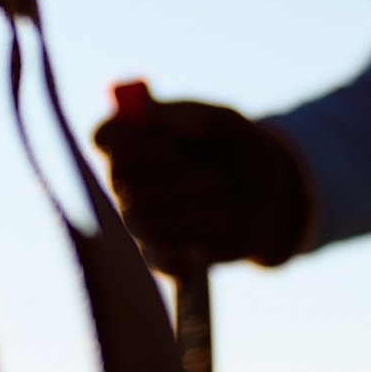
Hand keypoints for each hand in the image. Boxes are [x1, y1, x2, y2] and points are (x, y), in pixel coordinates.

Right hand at [92, 85, 309, 268]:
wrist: (267, 193)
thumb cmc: (235, 147)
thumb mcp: (223, 123)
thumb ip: (188, 116)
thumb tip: (148, 112)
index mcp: (134, 136)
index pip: (103, 137)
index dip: (130, 145)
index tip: (172, 150)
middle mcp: (128, 177)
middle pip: (117, 182)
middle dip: (171, 182)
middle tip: (212, 178)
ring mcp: (140, 216)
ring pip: (138, 221)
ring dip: (185, 213)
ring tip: (221, 206)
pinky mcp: (160, 253)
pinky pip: (155, 259)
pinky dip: (181, 255)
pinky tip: (206, 246)